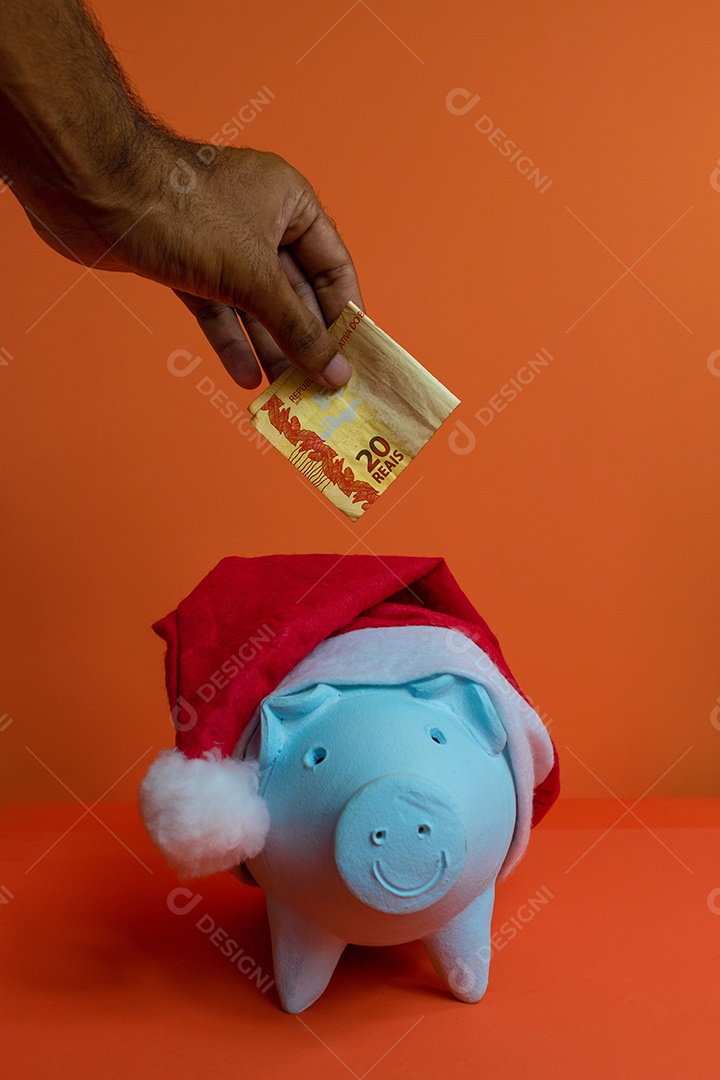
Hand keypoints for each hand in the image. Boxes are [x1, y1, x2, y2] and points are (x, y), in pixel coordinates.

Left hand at [26, 140, 362, 388]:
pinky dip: (229, 340)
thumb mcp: (255, 278)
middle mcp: (259, 218)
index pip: (333, 266)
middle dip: (303, 341)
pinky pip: (217, 307)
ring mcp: (219, 241)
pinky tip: (244, 377)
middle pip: (294, 291)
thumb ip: (298, 328)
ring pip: (254, 304)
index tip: (352, 358)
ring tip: (285, 395)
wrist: (94, 191)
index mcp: (289, 202)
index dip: (344, 314)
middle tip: (319, 389)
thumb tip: (336, 372)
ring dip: (269, 349)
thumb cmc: (186, 215)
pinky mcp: (185, 262)